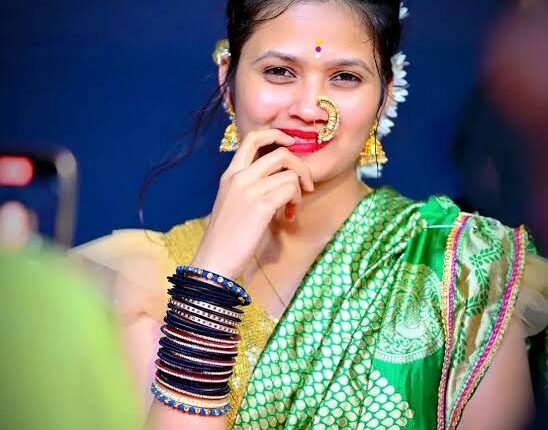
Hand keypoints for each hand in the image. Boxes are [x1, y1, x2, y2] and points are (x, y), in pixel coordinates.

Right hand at [191, 129, 313, 279]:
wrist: (214, 260)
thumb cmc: (226, 238)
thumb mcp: (232, 204)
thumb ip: (249, 187)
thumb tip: (278, 181)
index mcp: (229, 174)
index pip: (253, 138)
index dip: (277, 135)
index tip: (291, 145)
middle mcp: (239, 177)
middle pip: (280, 152)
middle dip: (300, 166)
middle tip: (306, 185)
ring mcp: (249, 189)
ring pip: (289, 172)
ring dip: (299, 190)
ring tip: (291, 207)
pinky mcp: (260, 205)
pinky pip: (290, 189)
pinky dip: (296, 201)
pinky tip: (288, 215)